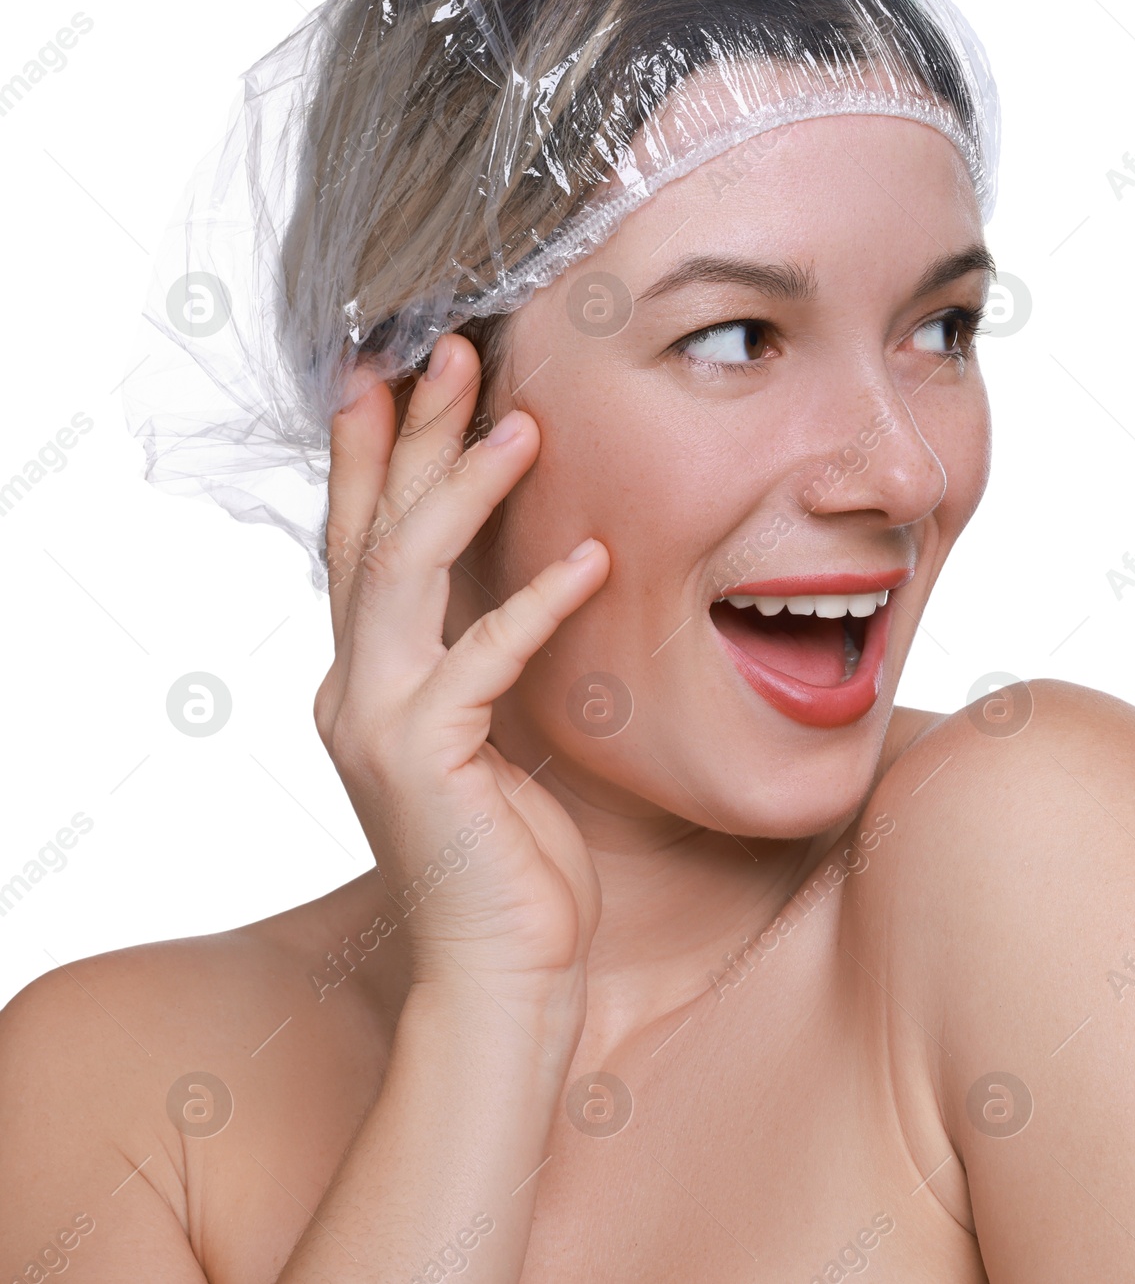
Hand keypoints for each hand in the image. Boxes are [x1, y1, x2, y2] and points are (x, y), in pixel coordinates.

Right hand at [312, 332, 607, 1011]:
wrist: (507, 973)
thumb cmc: (513, 855)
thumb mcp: (494, 733)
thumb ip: (483, 656)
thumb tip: (520, 574)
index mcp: (370, 679)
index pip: (362, 540)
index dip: (374, 452)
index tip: (398, 370)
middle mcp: (354, 689)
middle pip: (370, 531)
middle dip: (409, 434)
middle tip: (452, 350)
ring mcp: (378, 723)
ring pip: (400, 573)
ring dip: (460, 490)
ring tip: (521, 425)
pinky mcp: (423, 761)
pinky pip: (479, 658)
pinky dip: (535, 603)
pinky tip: (591, 557)